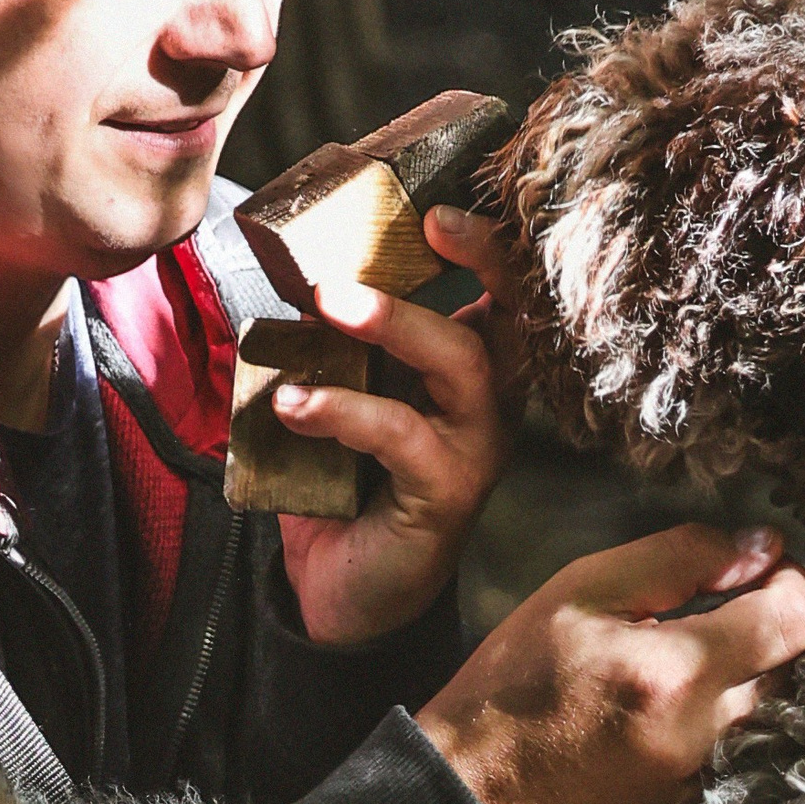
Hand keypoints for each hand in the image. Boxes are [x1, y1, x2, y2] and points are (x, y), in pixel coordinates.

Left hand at [274, 206, 517, 644]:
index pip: (509, 294)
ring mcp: (475, 450)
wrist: (341, 594)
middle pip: (512, 318)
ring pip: (464, 367)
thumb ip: (337, 342)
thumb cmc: (346, 485)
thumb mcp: (344, 395)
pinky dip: (344, 411)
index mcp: (473, 371)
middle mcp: (490, 405)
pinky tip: (291, 404)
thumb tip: (292, 269)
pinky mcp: (445, 495)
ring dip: (395, 324)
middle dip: (478, 261)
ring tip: (325, 301)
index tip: (444, 209)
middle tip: (420, 223)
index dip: (494, 247)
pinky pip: (403, 435)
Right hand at [416, 523, 804, 803]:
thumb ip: (678, 559)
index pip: (790, 622)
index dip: (790, 583)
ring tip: (685, 663)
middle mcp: (702, 738)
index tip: (767, 567)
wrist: (471, 791)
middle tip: (720, 609)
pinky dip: (714, 730)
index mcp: (675, 673)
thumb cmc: (515, 681)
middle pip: (787, 671)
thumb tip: (758, 548)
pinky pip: (731, 760)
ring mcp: (697, 787)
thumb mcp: (580, 590)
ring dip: (742, 682)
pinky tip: (663, 716)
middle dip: (765, 631)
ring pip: (764, 718)